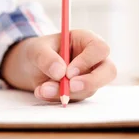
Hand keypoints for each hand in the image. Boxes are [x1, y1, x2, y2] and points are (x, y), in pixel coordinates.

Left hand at [1, 29, 116, 101]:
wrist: (29, 67)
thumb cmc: (37, 51)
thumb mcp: (36, 50)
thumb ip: (46, 58)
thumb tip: (60, 73)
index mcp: (86, 40)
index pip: (100, 48)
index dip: (88, 61)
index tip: (69, 72)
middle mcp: (93, 59)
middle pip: (108, 71)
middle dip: (90, 82)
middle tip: (69, 87)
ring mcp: (89, 77)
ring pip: (90, 89)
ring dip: (66, 92)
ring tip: (42, 89)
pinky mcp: (81, 91)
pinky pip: (76, 98)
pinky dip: (59, 98)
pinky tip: (42, 92)